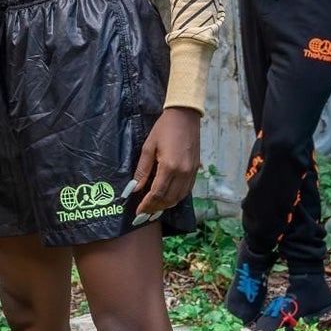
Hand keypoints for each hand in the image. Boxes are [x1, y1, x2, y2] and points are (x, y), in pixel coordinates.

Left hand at [127, 107, 200, 223]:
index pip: (157, 193)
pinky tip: (167, 199)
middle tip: (143, 214)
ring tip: (154, 209)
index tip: (138, 212)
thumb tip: (134, 188)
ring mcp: (191, 172)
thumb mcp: (148, 147)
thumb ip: (142, 170)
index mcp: (169, 167)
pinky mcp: (196, 170)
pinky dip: (176, 198)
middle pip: (168, 199)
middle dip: (155, 208)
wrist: (185, 117)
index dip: (147, 205)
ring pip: (179, 197)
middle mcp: (182, 173)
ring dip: (166, 206)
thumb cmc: (163, 129)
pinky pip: (186, 190)